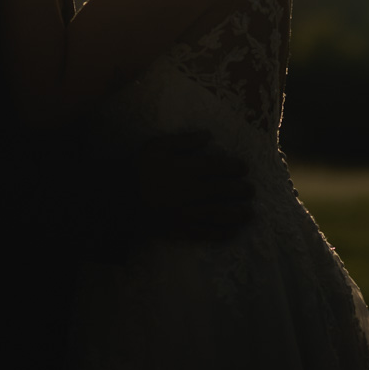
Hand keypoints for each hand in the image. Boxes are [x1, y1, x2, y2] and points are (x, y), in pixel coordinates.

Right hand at [130, 130, 254, 241]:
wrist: (117, 199)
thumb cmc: (139, 169)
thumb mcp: (158, 146)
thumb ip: (184, 141)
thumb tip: (208, 135)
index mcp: (184, 170)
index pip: (217, 168)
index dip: (234, 168)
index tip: (245, 168)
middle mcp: (188, 192)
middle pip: (220, 192)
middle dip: (239, 191)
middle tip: (252, 191)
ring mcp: (184, 213)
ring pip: (216, 215)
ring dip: (236, 215)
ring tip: (250, 213)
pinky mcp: (178, 229)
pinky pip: (203, 234)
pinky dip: (219, 234)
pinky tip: (231, 233)